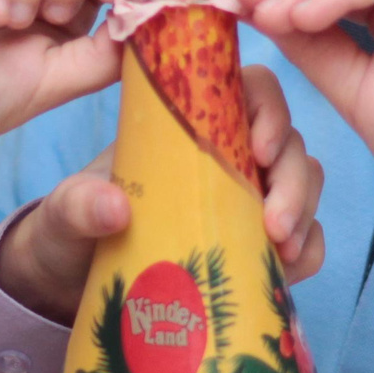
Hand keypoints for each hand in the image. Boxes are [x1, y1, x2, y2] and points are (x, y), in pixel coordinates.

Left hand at [0, 66, 326, 320]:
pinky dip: (308, 251)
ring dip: (305, 214)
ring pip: (305, 184)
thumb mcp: (65, 213)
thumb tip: (114, 207)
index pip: (250, 89)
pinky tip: (285, 272)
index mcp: (188, 126)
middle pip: (288, 142)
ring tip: (282, 252)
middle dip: (293, 180)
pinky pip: (306, 238)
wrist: (70, 284)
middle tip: (275, 227)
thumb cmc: (72, 229)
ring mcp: (248, 199)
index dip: (269, 109)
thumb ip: (79, 204)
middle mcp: (228, 155)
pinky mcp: (258, 245)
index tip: (258, 150)